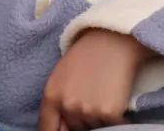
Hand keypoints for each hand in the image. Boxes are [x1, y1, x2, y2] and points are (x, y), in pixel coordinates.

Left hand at [38, 29, 154, 130]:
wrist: (112, 42)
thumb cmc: (85, 56)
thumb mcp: (61, 76)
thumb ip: (58, 101)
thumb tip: (61, 126)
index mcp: (51, 96)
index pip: (47, 128)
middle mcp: (67, 106)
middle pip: (73, 129)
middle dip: (81, 121)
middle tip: (90, 98)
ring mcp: (88, 111)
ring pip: (94, 128)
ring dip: (98, 119)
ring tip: (102, 94)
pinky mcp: (109, 113)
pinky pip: (113, 126)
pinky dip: (116, 119)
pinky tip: (115, 100)